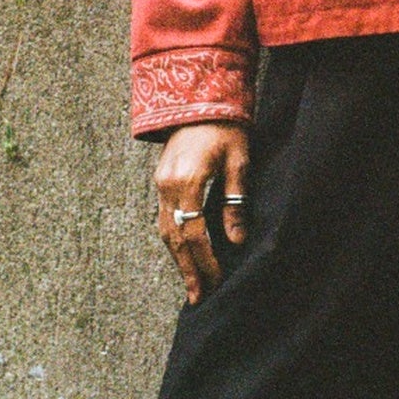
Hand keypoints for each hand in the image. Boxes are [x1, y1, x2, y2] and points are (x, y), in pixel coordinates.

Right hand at [154, 121, 250, 301]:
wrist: (199, 99)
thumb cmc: (226, 127)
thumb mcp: (239, 162)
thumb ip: (235, 202)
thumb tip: (236, 240)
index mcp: (187, 182)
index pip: (195, 233)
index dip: (206, 261)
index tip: (217, 281)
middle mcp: (167, 187)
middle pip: (175, 239)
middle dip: (187, 270)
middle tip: (198, 298)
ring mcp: (159, 184)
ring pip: (165, 232)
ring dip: (178, 260)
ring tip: (191, 285)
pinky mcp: (160, 181)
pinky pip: (163, 219)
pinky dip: (174, 241)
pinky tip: (184, 256)